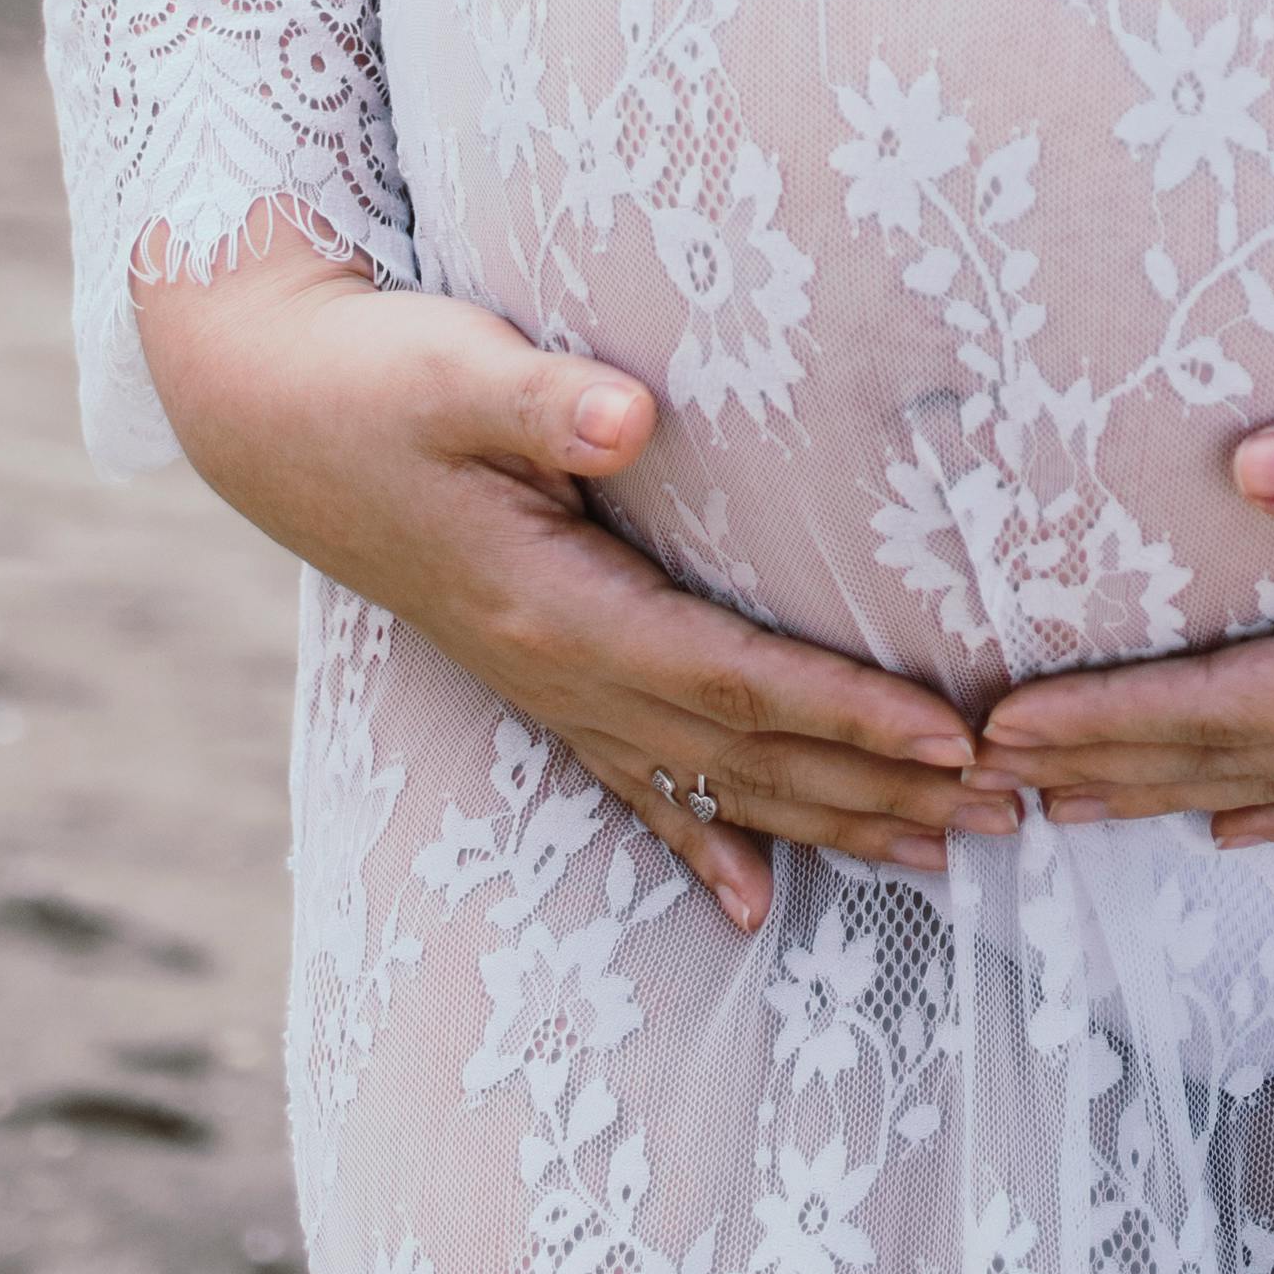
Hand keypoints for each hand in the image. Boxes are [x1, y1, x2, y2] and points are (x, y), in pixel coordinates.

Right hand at [133, 226, 1021, 928]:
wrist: (268, 411)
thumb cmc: (373, 375)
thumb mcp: (453, 368)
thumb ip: (544, 398)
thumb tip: (627, 417)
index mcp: (554, 606)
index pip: (729, 678)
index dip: (842, 712)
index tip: (948, 737)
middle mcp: (558, 670)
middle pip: (743, 755)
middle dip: (876, 790)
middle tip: (1005, 813)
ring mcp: (547, 684)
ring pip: (710, 782)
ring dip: (827, 822)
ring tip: (942, 862)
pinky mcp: (536, 669)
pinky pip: (635, 782)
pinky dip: (705, 844)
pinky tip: (756, 906)